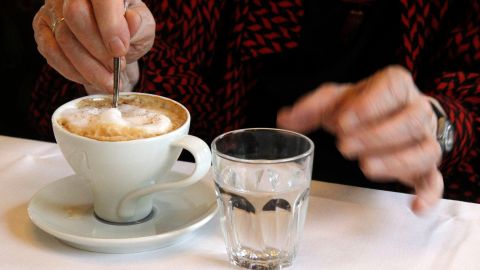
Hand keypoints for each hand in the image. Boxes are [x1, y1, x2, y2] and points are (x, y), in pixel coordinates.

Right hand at [33, 0, 154, 93]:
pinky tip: (89, 78)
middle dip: (98, 50)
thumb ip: (138, 26)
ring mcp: (53, 8)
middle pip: (75, 15)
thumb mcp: (142, 27)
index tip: (120, 51)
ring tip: (108, 80)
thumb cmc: (129, 32)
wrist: (113, 41)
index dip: (110, 25)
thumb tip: (131, 22)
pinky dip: (72, 71)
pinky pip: (51, 52)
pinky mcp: (42, 27)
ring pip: (63, 38)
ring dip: (88, 67)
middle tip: (116, 68)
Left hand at [277, 65, 442, 212]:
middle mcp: (416, 111)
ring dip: (397, 162)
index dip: (370, 104)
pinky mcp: (426, 166)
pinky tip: (414, 206)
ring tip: (366, 168)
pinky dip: (429, 194)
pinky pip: (436, 180)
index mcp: (395, 86)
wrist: (395, 111)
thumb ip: (312, 107)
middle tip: (345, 147)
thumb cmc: (364, 105)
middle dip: (377, 135)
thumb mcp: (337, 99)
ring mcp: (424, 140)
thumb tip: (284, 119)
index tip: (342, 121)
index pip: (392, 87)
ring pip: (425, 150)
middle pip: (410, 121)